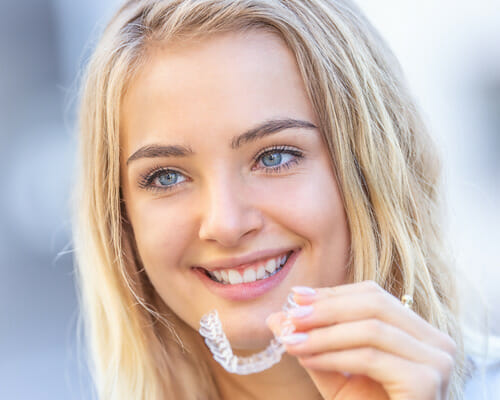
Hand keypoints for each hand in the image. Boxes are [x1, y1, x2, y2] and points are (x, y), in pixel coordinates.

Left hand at [266, 281, 456, 399]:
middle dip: (326, 308)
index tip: (296, 297)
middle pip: (374, 304)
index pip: (373, 296)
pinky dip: (334, 355)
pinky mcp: (426, 382)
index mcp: (418, 333)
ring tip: (291, 340)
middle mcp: (436, 342)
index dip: (333, 294)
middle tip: (290, 317)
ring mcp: (436, 361)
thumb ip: (313, 345)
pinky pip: (370, 357)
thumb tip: (276, 318)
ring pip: (371, 329)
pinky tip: (308, 359)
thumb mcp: (336, 376)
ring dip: (323, 333)